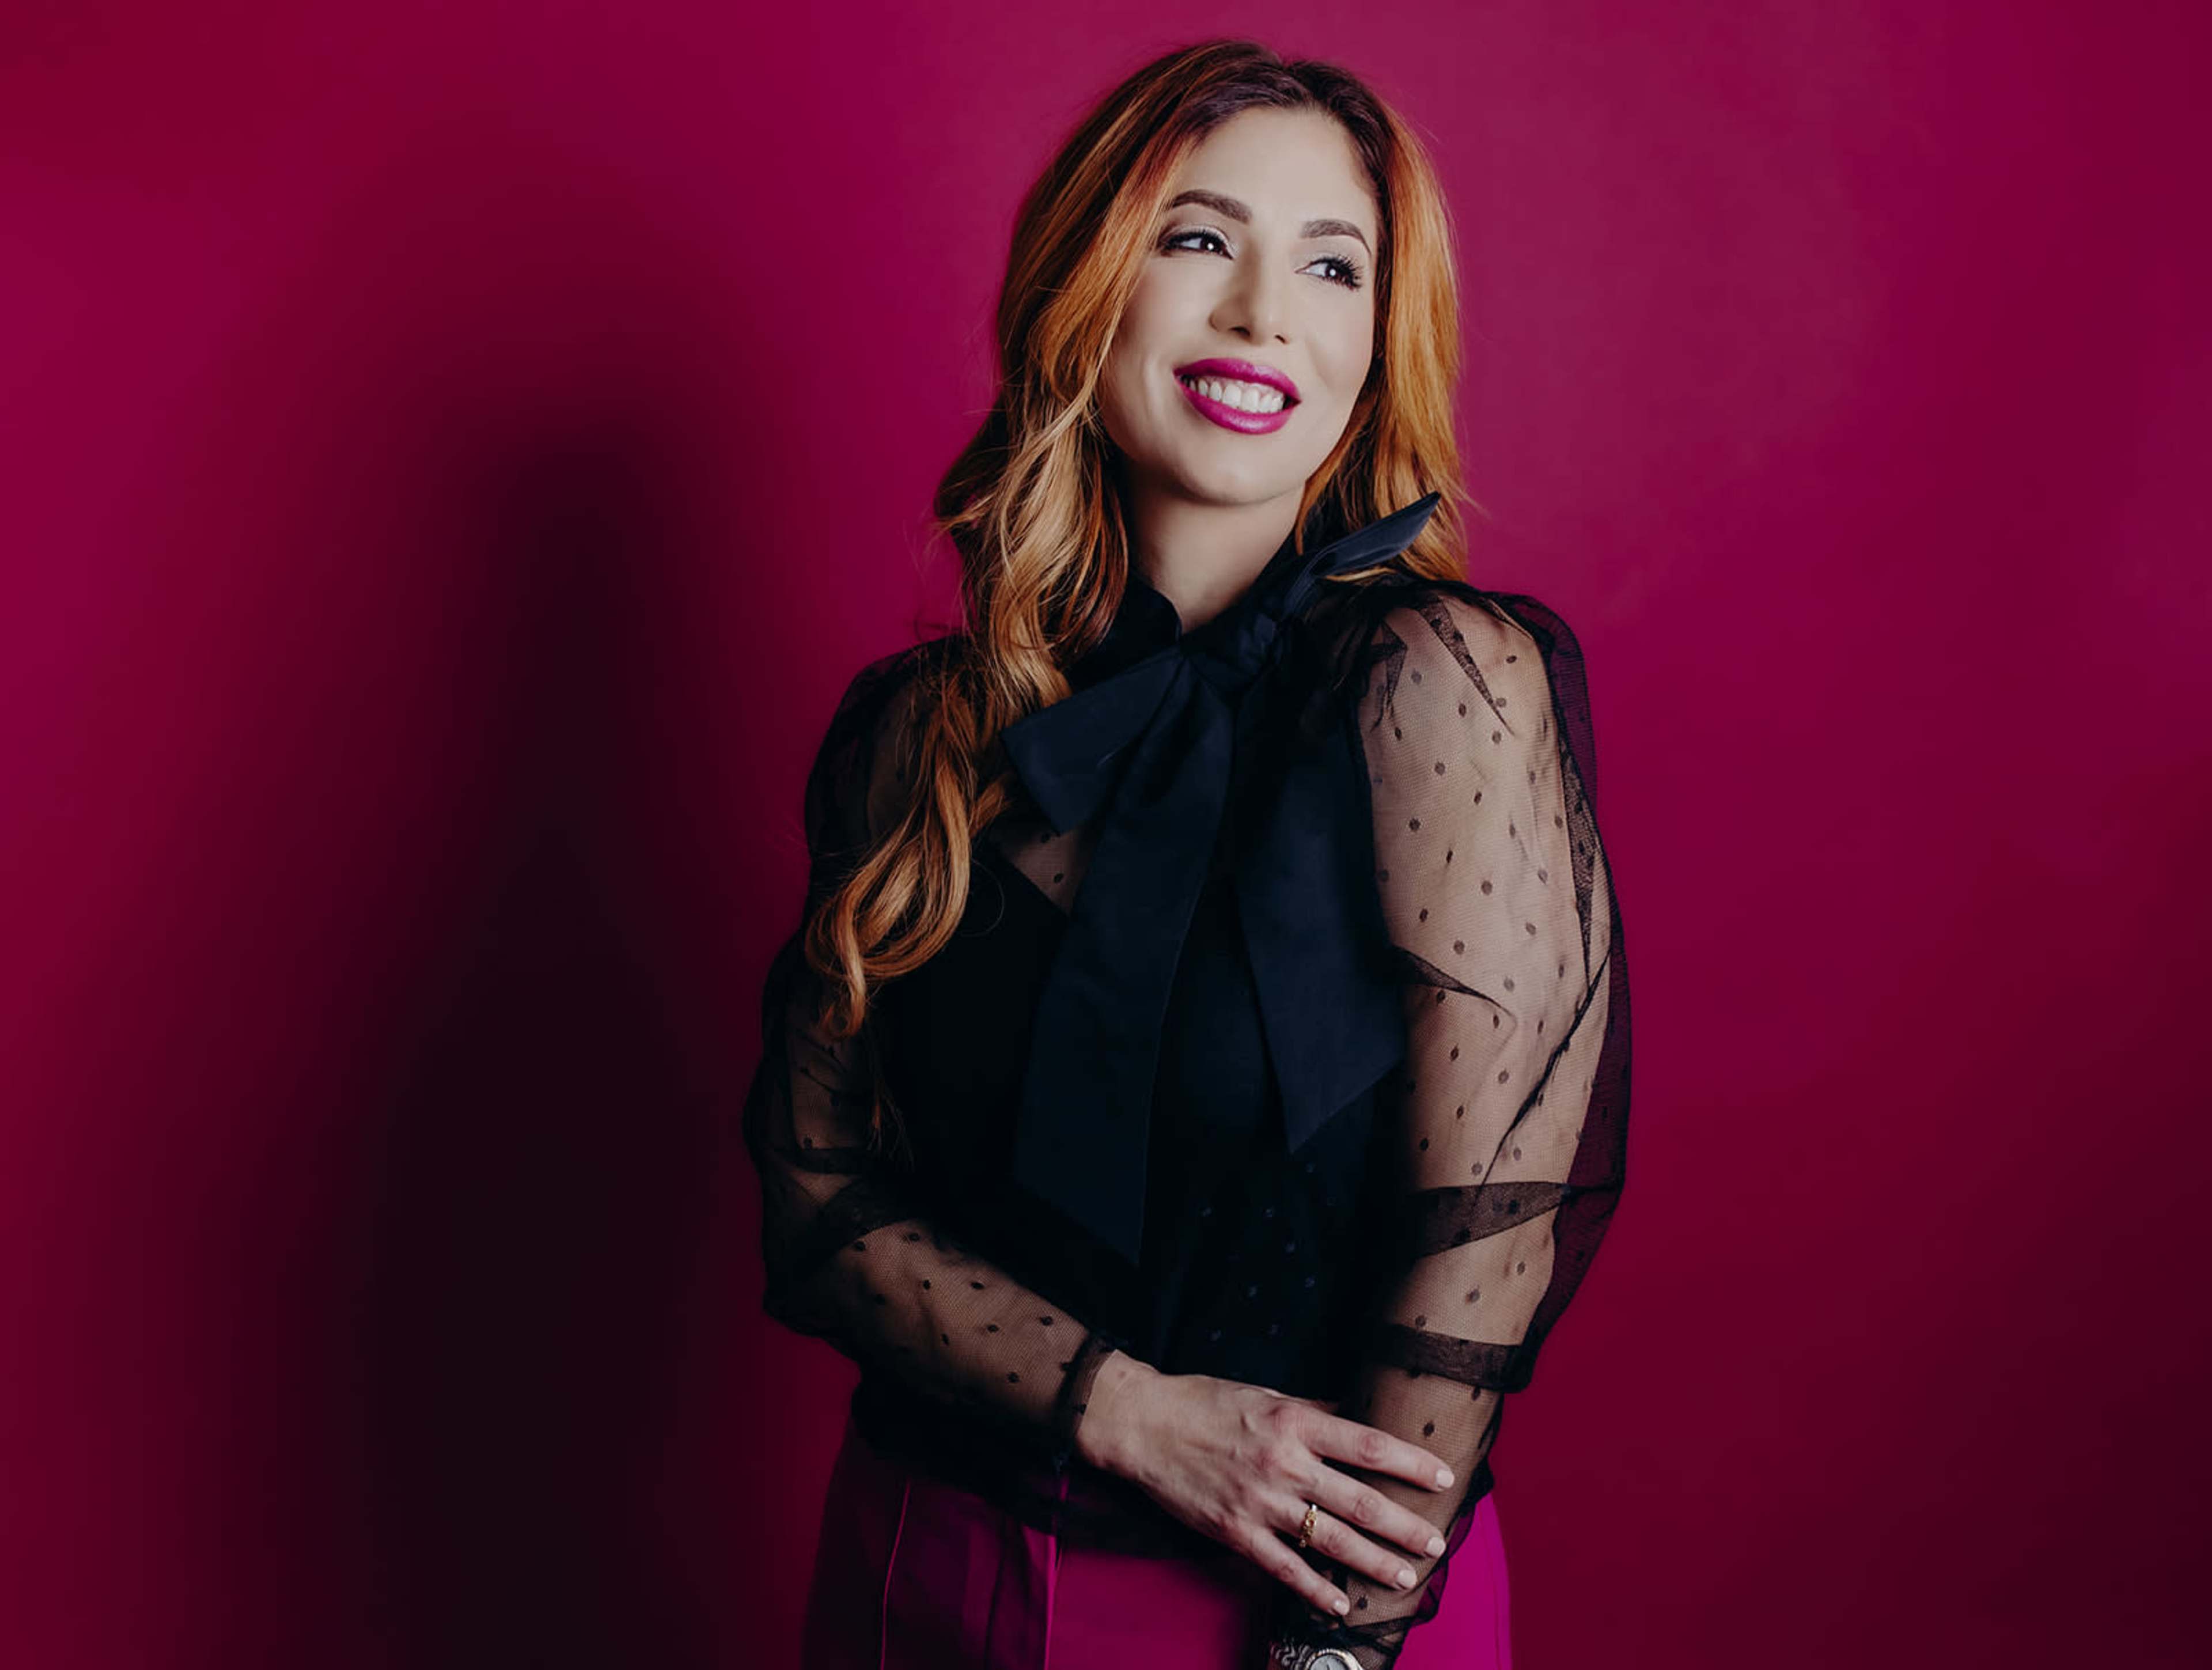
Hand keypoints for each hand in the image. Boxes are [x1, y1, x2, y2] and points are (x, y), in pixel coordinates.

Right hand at [1074, 1352, 1453, 1620]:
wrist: (1143, 1424)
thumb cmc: (1205, 1402)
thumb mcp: (1265, 1395)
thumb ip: (1312, 1410)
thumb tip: (1355, 1414)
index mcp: (1294, 1423)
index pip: (1367, 1445)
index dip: (1410, 1463)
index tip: (1443, 1477)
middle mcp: (1283, 1464)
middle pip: (1359, 1500)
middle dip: (1404, 1525)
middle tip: (1437, 1542)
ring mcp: (1259, 1501)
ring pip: (1329, 1539)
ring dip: (1373, 1561)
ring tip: (1406, 1576)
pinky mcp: (1234, 1531)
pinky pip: (1283, 1566)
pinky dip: (1313, 1589)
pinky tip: (1339, 1605)